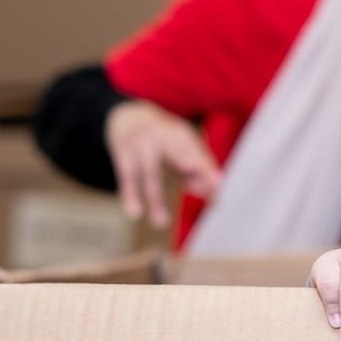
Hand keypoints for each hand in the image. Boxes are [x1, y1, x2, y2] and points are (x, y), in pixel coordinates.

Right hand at [104, 100, 221, 227]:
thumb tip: (211, 191)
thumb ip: (197, 168)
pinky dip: (130, 195)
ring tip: (161, 223)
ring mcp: (140, 144)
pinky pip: (127, 177)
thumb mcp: (181, 148)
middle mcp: (162, 135)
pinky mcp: (122, 153)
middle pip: (176, 152)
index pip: (197, 153)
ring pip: (150, 173)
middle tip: (199, 183)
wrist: (125, 117)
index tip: (218, 188)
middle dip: (188, 164)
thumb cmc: (162, 138)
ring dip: (155, 199)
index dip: (207, 171)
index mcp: (181, 134)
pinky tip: (134, 213)